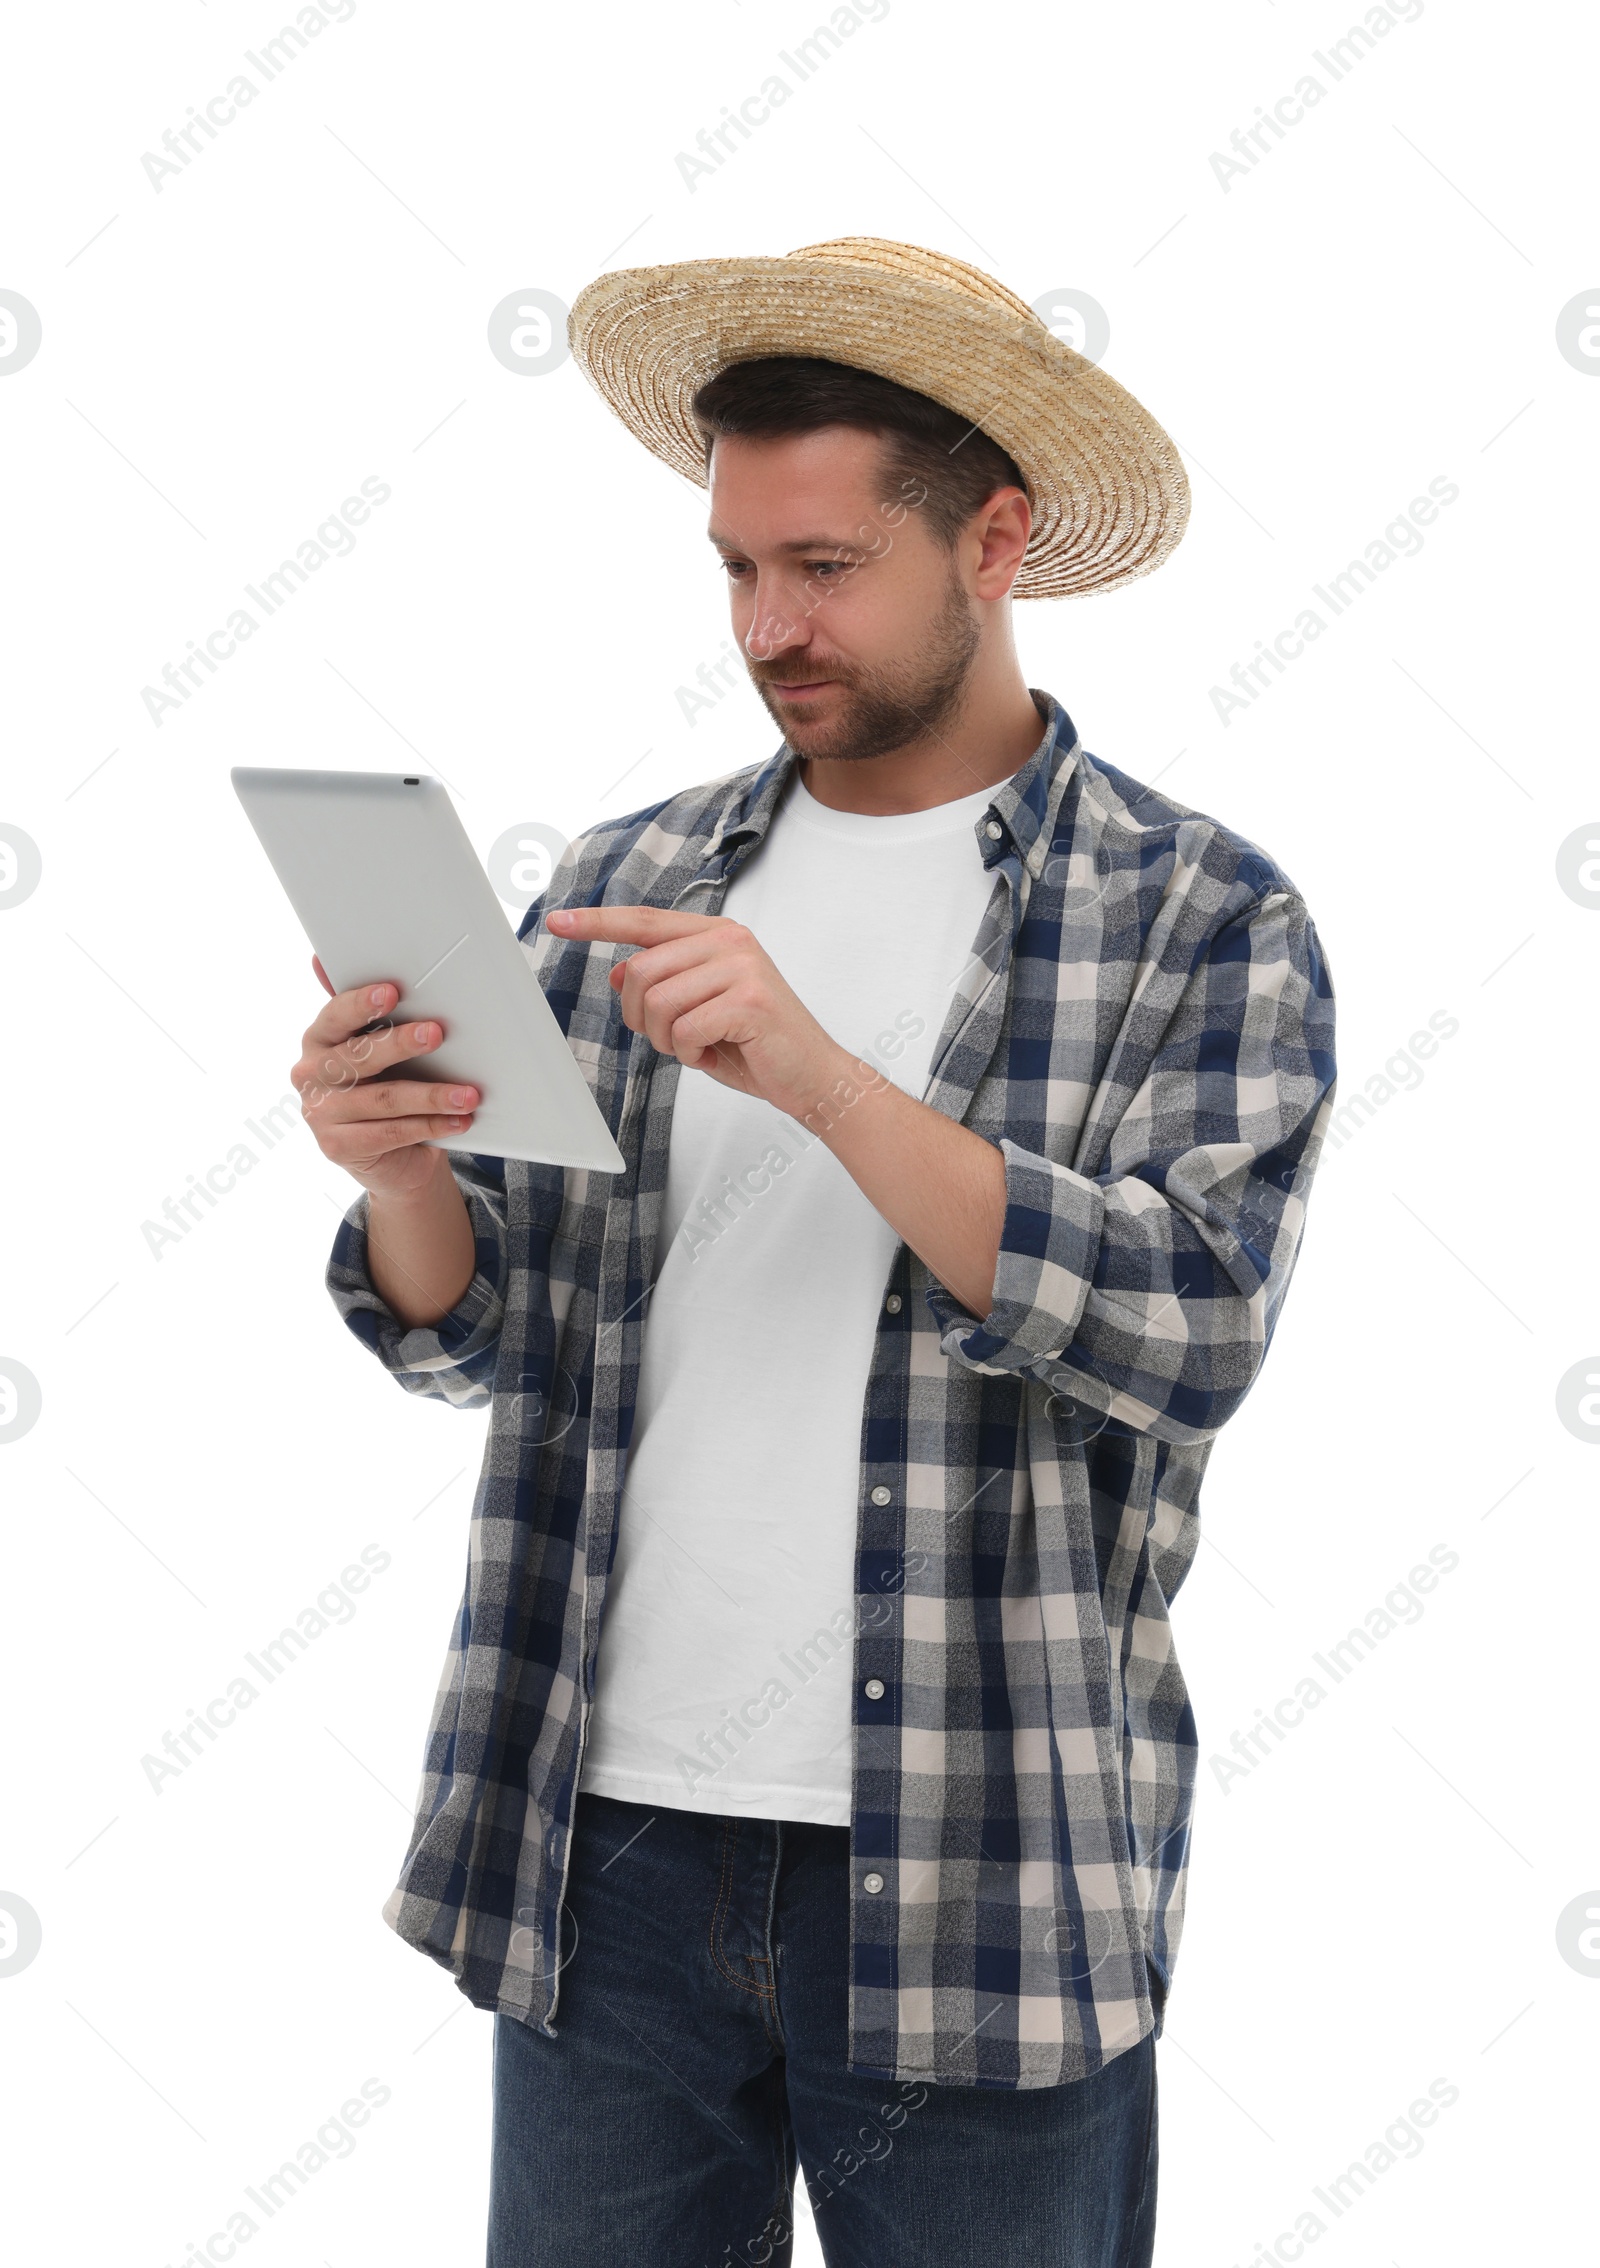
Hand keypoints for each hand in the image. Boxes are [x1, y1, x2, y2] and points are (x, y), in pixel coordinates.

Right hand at [292, 957, 481, 1200]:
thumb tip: (321, 959)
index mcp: (317, 1041)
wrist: (388, 1156)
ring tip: (468, 1094)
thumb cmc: (381, 1087)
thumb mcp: (373, 1049)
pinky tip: (458, 1120)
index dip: (361, 1005)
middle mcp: (310, 1075)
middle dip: (401, 1043)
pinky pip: (392, 1133)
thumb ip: (361, 1011)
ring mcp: (320, 1114)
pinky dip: (431, 1126)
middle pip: (359, 1057)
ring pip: (384, 1099)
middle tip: (436, 1033)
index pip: (335, 1017)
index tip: (391, 992)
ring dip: (432, 1095)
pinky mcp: (338, 1147)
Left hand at [544, 905, 852, 1121]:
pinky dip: (688, 1054)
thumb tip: (617, 972)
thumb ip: (663, 985)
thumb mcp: (699, 1011)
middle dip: (641, 1018)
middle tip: (671, 1039)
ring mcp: (742, 968)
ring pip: (657, 1003)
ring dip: (665, 1039)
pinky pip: (683, 1030)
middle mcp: (729, 941)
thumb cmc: (756, 1044)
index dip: (598, 922)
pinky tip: (714, 1054)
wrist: (812, 1075)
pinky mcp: (749, 1001)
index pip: (645, 921)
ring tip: (697, 1046)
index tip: (558, 922)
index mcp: (717, 935)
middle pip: (640, 971)